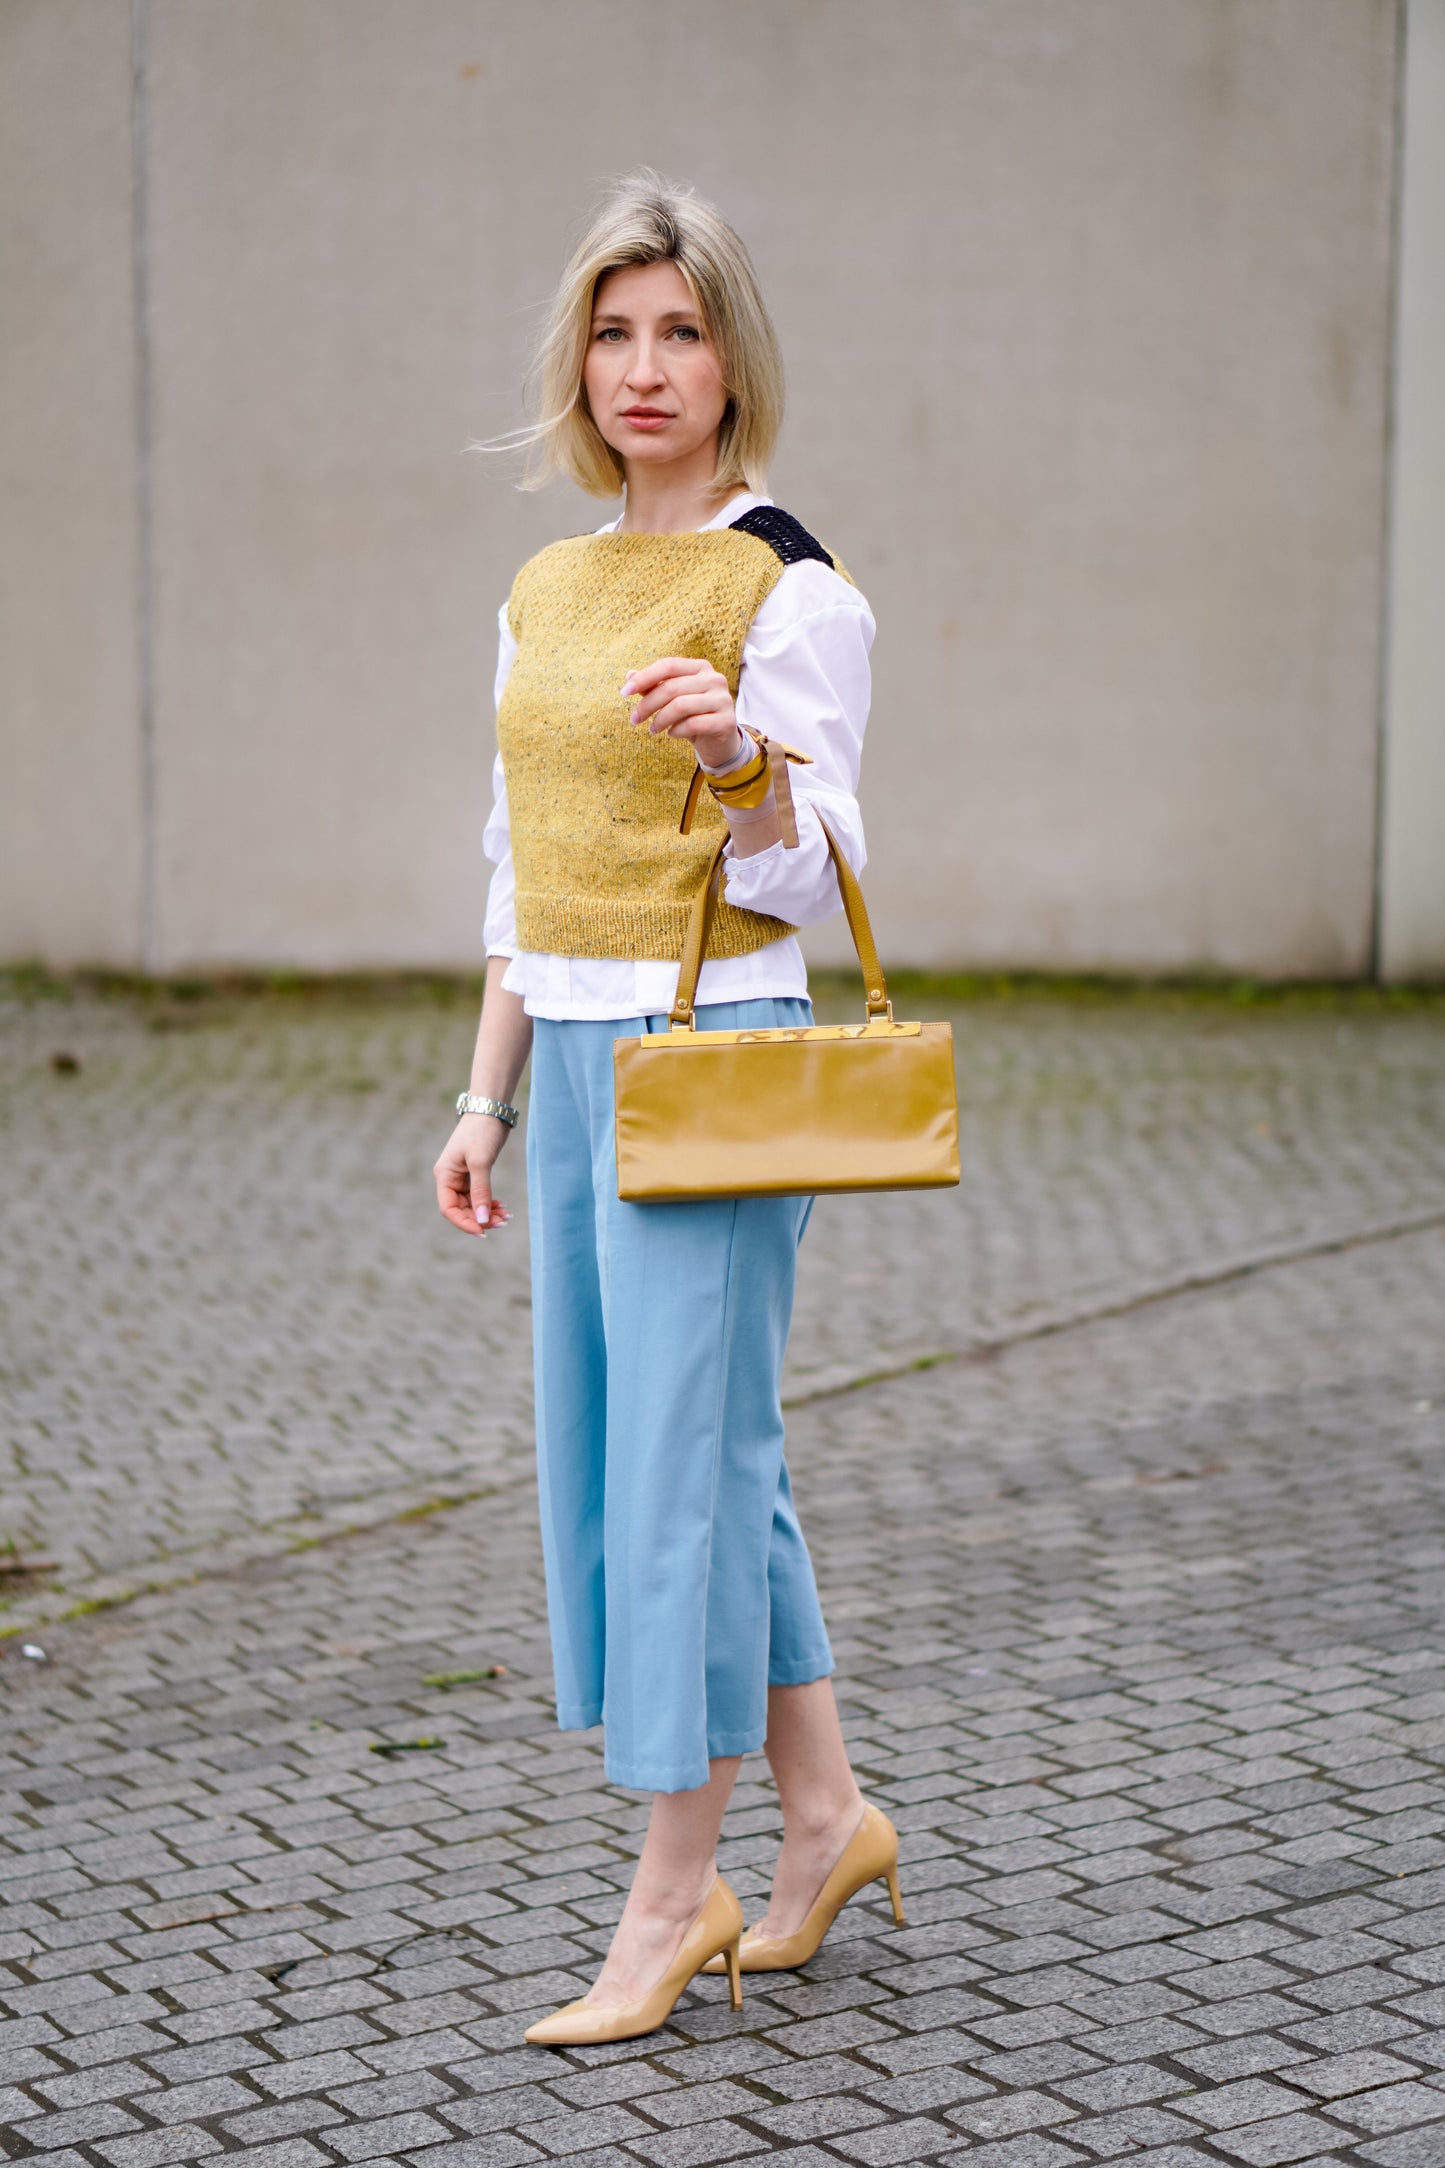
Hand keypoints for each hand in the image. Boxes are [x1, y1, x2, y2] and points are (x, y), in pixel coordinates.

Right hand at [434, 1114, 512, 1238]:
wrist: (491, 1109)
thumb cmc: (482, 1131)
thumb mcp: (481, 1162)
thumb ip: (481, 1191)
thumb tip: (482, 1220)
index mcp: (444, 1175)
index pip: (448, 1209)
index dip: (464, 1223)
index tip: (483, 1232)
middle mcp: (450, 1178)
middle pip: (461, 1209)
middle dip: (481, 1218)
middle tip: (503, 1222)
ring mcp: (461, 1177)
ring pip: (472, 1204)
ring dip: (487, 1212)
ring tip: (506, 1216)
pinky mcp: (474, 1174)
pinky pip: (479, 1196)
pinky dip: (490, 1203)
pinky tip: (502, 1207)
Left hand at [622, 656, 743, 769]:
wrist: (719, 741)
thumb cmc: (692, 715)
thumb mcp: (672, 699)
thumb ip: (654, 686)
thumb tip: (630, 675)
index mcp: (700, 667)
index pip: (668, 665)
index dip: (644, 677)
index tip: (624, 692)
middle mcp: (714, 679)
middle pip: (672, 687)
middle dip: (648, 704)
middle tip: (634, 719)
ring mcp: (723, 699)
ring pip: (681, 706)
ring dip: (660, 719)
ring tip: (652, 729)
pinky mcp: (726, 721)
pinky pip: (693, 724)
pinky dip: (676, 730)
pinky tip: (671, 734)